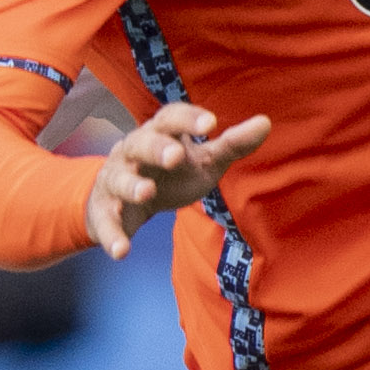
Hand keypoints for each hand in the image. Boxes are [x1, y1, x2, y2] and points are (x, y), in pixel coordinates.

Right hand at [86, 99, 272, 258]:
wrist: (123, 201)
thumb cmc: (171, 175)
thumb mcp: (204, 161)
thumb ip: (232, 144)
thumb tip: (265, 123)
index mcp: (160, 134)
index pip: (171, 118)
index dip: (188, 118)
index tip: (211, 124)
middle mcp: (132, 151)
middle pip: (141, 143)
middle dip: (156, 149)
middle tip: (175, 156)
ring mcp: (115, 180)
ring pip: (118, 179)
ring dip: (131, 185)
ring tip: (145, 192)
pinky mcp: (104, 212)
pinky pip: (106, 222)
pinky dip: (112, 236)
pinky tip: (122, 251)